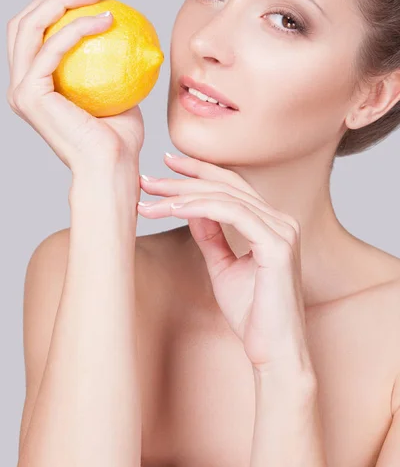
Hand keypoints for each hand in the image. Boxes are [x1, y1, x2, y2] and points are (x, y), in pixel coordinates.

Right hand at [6, 0, 143, 174]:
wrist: (113, 166)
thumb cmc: (119, 138)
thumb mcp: (118, 92)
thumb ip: (114, 66)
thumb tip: (131, 37)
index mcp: (36, 85)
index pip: (34, 34)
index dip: (56, 6)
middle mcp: (22, 86)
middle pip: (24, 23)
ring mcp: (22, 90)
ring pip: (29, 27)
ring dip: (62, 2)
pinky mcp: (30, 94)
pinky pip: (51, 49)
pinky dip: (77, 28)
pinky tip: (106, 20)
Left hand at [137, 153, 313, 376]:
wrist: (272, 352)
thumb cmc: (251, 314)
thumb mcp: (222, 266)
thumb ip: (211, 235)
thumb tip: (190, 208)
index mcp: (271, 223)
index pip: (232, 185)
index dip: (199, 171)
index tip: (166, 165)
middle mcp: (281, 220)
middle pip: (226, 186)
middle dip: (182, 180)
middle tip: (147, 180)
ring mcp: (282, 230)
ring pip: (226, 197)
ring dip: (183, 195)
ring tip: (150, 198)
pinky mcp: (277, 245)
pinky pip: (232, 214)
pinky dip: (200, 208)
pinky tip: (173, 209)